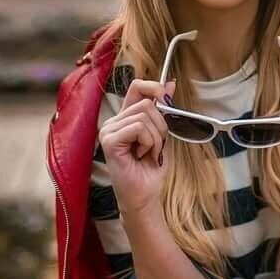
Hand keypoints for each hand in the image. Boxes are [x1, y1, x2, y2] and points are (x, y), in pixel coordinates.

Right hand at [98, 78, 175, 215]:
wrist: (145, 195)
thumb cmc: (151, 168)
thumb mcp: (162, 134)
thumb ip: (162, 110)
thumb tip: (171, 83)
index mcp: (125, 118)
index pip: (136, 87)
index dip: (154, 87)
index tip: (168, 96)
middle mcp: (113, 122)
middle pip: (147, 104)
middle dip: (161, 126)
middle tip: (155, 147)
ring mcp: (108, 131)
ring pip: (145, 116)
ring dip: (156, 138)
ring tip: (148, 153)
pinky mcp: (110, 141)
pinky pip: (139, 128)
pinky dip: (149, 143)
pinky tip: (142, 156)